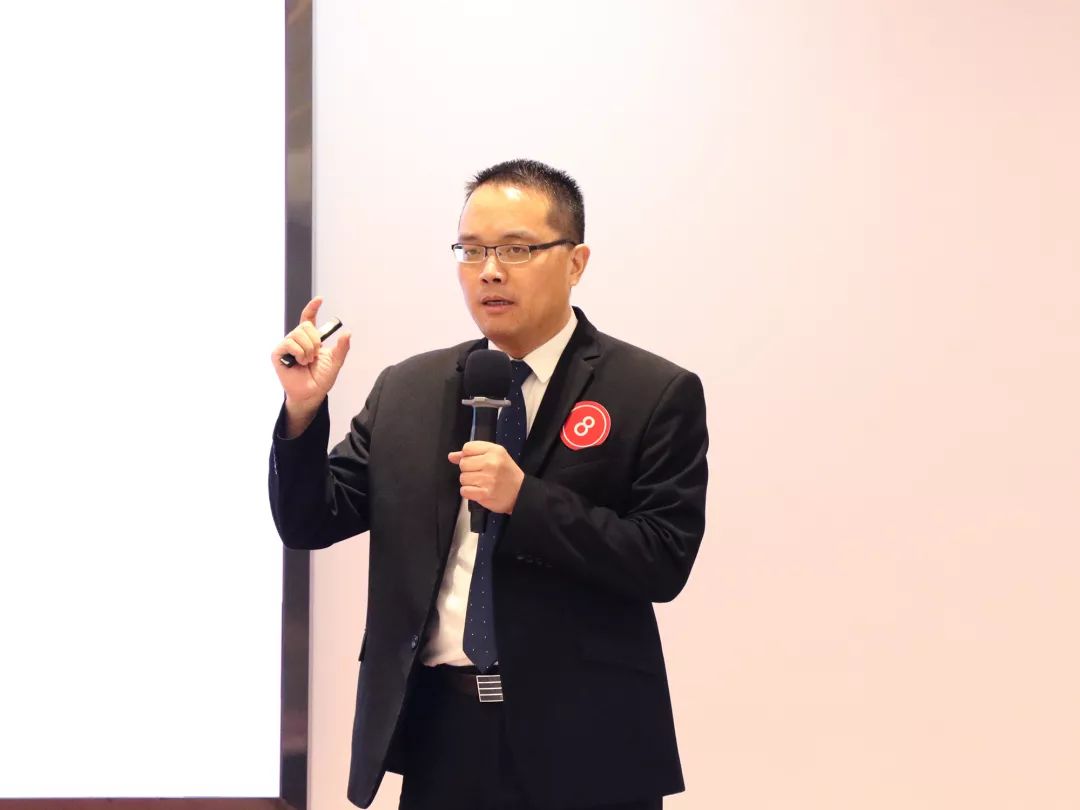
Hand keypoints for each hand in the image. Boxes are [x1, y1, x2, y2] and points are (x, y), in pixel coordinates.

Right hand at [272, 296, 351, 416]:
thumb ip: (341, 347)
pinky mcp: (278, 354)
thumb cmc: (321, 378)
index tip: (320, 299)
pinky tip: (299, 362)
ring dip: (308, 349)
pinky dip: (299, 353)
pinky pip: (289, 343)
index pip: (308, 318)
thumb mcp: (335, 361)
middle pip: (305, 325)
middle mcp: (297, 339)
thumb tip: (347, 333)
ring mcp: (287, 346)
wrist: (311, 393)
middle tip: (315, 355)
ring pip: (297, 333)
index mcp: (310, 339)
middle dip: (315, 340)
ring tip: (307, 361)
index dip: (312, 307)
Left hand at [449, 441, 524, 513]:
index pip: (467, 448)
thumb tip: (452, 456)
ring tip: (481, 483)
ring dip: (469, 482)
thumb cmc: (506, 473)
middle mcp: (491, 463)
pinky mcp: (485, 494)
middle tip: (481, 474)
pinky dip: (469, 492)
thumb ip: (473, 453)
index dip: (468, 456)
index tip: (477, 462)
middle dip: (469, 470)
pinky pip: (464, 491)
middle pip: (463, 464)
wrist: (521, 492)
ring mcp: (488, 479)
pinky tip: (479, 491)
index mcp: (494, 451)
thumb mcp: (494, 456)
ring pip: (463, 478)